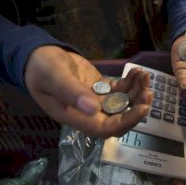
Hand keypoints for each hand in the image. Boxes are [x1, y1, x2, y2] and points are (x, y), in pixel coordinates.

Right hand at [25, 46, 152, 137]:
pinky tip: (137, 72)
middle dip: (137, 106)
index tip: (142, 108)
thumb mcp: (54, 77)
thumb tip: (93, 109)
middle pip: (119, 118)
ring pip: (123, 103)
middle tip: (148, 91)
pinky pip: (119, 90)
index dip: (126, 122)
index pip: (106, 129)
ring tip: (145, 76)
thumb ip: (72, 92)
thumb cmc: (41, 68)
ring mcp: (96, 101)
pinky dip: (130, 82)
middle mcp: (89, 114)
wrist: (37, 56)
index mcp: (77, 118)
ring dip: (136, 92)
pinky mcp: (100, 89)